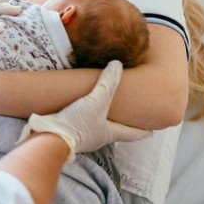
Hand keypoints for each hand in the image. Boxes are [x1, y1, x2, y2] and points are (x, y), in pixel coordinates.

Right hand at [16, 61, 150, 161]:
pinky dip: (82, 118)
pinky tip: (77, 112)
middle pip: (115, 131)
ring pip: (96, 129)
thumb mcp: (96, 100)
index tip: (153, 131)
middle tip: (129, 118)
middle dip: (122, 125)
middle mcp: (98, 138)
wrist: (50, 136)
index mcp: (111, 133)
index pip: (133, 134)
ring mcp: (82, 138)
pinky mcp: (67, 133)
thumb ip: (107, 83)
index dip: (143, 131)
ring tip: (102, 111)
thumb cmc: (78, 122)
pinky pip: (79, 125)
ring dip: (101, 121)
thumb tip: (117, 65)